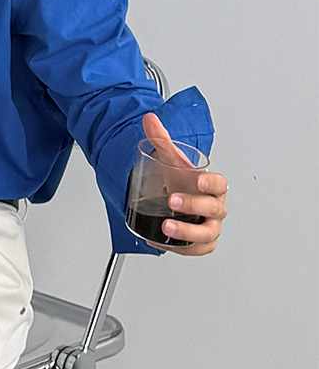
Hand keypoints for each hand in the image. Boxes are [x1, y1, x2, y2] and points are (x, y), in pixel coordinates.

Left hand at [139, 115, 227, 257]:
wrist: (178, 201)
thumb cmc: (181, 182)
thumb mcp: (171, 161)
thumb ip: (161, 139)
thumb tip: (149, 119)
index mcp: (213, 186)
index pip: (219, 184)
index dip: (210, 183)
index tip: (197, 180)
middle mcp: (215, 208)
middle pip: (213, 208)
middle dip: (193, 205)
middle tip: (172, 200)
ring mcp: (210, 227)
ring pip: (206, 234)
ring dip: (187, 232)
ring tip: (167, 226)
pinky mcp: (201, 244)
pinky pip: (197, 249)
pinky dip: (183, 247)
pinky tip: (166, 241)